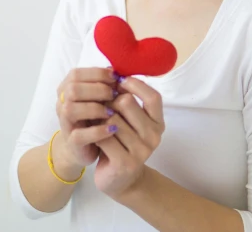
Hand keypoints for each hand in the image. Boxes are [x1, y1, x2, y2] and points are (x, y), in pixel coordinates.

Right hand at [55, 67, 119, 168]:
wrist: (83, 147)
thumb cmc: (94, 117)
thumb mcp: (98, 98)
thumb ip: (104, 84)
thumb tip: (116, 72)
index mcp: (66, 89)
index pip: (75, 74)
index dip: (96, 73)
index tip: (115, 78)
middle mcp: (62, 104)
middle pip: (72, 89)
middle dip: (97, 89)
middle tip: (114, 95)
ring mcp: (65, 123)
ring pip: (70, 109)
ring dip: (95, 108)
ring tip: (112, 112)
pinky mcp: (72, 142)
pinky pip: (79, 135)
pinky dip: (98, 131)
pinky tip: (113, 129)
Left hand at [93, 75, 164, 199]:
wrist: (119, 179)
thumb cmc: (122, 142)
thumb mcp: (129, 120)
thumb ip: (127, 99)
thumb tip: (113, 72)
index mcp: (158, 123)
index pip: (153, 96)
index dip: (135, 85)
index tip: (118, 82)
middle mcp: (154, 136)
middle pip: (127, 103)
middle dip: (109, 101)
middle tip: (100, 107)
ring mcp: (142, 151)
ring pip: (112, 119)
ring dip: (99, 118)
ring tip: (95, 122)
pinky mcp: (126, 163)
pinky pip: (104, 137)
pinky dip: (95, 133)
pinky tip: (93, 136)